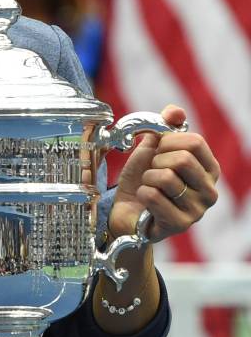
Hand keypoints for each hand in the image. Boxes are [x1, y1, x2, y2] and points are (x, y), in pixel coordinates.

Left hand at [109, 105, 219, 241]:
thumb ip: (165, 127)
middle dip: (157, 161)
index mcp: (209, 169)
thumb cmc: (144, 179)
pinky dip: (141, 194)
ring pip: (166, 178)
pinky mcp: (180, 224)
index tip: (159, 151)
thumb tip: (175, 111)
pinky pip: (153, 196)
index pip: (194, 142)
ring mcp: (198, 210)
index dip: (167, 142)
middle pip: (183, 159)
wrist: (127, 209)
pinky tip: (146, 201)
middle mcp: (210, 190)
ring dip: (148, 178)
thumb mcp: (152, 148)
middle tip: (153, 171)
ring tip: (150, 186)